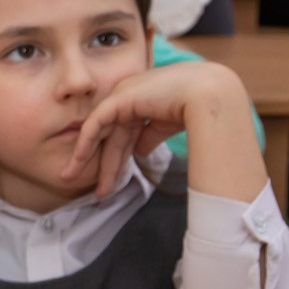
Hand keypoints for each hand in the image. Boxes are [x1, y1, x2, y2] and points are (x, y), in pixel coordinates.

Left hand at [61, 62, 253, 198]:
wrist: (210, 94)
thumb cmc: (199, 107)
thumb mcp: (167, 125)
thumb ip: (150, 136)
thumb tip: (139, 153)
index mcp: (143, 99)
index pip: (124, 133)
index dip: (118, 159)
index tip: (113, 183)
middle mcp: (129, 95)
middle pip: (112, 137)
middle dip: (106, 166)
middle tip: (100, 194)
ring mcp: (123, 95)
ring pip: (101, 134)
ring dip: (91, 161)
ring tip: (90, 188)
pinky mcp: (119, 98)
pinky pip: (95, 124)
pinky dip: (85, 144)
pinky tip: (78, 162)